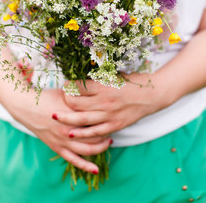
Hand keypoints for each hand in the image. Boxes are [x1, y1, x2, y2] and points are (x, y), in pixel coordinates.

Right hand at [9, 88, 111, 173]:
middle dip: (106, 132)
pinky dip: (85, 166)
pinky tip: (95, 170)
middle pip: (94, 135)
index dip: (106, 118)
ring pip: (87, 149)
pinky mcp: (57, 147)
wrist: (26, 106)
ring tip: (108, 142)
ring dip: (100, 147)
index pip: (96, 119)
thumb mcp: (66, 92)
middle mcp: (69, 129)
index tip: (113, 114)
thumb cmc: (47, 96)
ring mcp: (62, 140)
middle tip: (113, 127)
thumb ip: (81, 95)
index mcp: (72, 114)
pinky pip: (73, 160)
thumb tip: (98, 90)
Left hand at [55, 72, 172, 138]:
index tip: (65, 84)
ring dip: (66, 118)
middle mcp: (104, 101)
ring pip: (81, 119)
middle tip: (60, 98)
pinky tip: (71, 134)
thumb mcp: (114, 75)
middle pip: (75, 103)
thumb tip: (80, 78)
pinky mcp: (114, 126)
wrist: (152, 96)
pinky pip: (94, 132)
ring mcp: (109, 116)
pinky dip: (81, 134)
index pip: (77, 87)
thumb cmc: (133, 82)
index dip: (68, 85)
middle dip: (64, 101)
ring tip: (55, 117)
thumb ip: (98, 78)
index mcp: (104, 86)